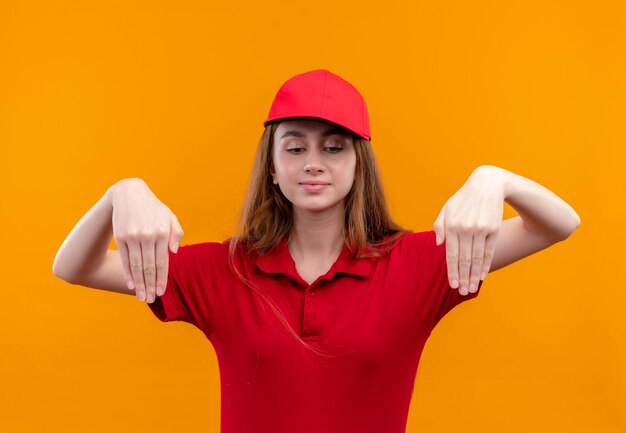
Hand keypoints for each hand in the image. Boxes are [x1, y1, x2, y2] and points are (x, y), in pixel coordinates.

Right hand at [108, 178, 183, 302]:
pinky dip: (128, 274)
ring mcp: (133, 236)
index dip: (162, 279)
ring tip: (142, 297)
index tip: (161, 292)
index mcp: (162, 232)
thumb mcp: (169, 217)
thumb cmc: (154, 209)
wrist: (129, 193)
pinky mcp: (120, 236)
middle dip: (150, 285)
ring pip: (136, 266)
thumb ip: (176, 234)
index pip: (163, 262)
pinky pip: (125, 259)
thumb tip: (174, 252)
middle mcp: (147, 235)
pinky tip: (131, 284)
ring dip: (139, 284)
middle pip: (149, 267)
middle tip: (151, 300)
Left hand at [432, 166, 504, 294]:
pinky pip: (489, 251)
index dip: (452, 271)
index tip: (453, 285)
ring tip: (472, 288)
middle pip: (464, 259)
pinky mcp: (494, 229)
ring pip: (477, 258)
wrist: (488, 184)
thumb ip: (439, 225)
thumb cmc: (463, 199)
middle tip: (462, 292)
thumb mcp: (447, 208)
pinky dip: (485, 265)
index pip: (451, 254)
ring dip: (474, 275)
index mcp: (451, 225)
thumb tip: (438, 244)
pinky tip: (482, 275)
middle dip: (463, 278)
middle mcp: (465, 228)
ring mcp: (481, 229)